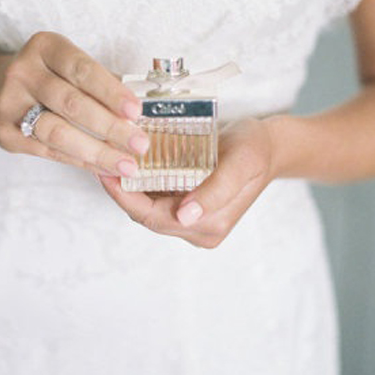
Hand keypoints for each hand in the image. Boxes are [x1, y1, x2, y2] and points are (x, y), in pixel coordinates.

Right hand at [0, 31, 149, 174]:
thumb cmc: (50, 78)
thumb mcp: (70, 67)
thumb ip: (103, 83)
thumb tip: (144, 110)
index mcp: (45, 47)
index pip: (82, 69)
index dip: (111, 91)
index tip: (136, 111)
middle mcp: (22, 71)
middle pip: (72, 103)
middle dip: (111, 127)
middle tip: (140, 144)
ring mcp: (8, 103)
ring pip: (58, 132)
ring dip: (97, 151)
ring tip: (126, 164)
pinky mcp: (4, 133)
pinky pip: (49, 151)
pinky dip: (80, 161)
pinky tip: (104, 167)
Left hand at [98, 117, 274, 247]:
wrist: (269, 146)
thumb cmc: (256, 150)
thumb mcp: (241, 164)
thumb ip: (217, 191)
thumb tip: (185, 216)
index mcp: (209, 225)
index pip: (152, 218)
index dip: (125, 197)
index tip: (106, 172)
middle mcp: (197, 229)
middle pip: (146, 214)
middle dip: (123, 190)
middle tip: (104, 159)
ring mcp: (192, 220)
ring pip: (148, 207)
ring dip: (131, 185)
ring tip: (113, 157)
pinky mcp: (188, 206)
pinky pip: (157, 197)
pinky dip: (143, 181)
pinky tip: (132, 161)